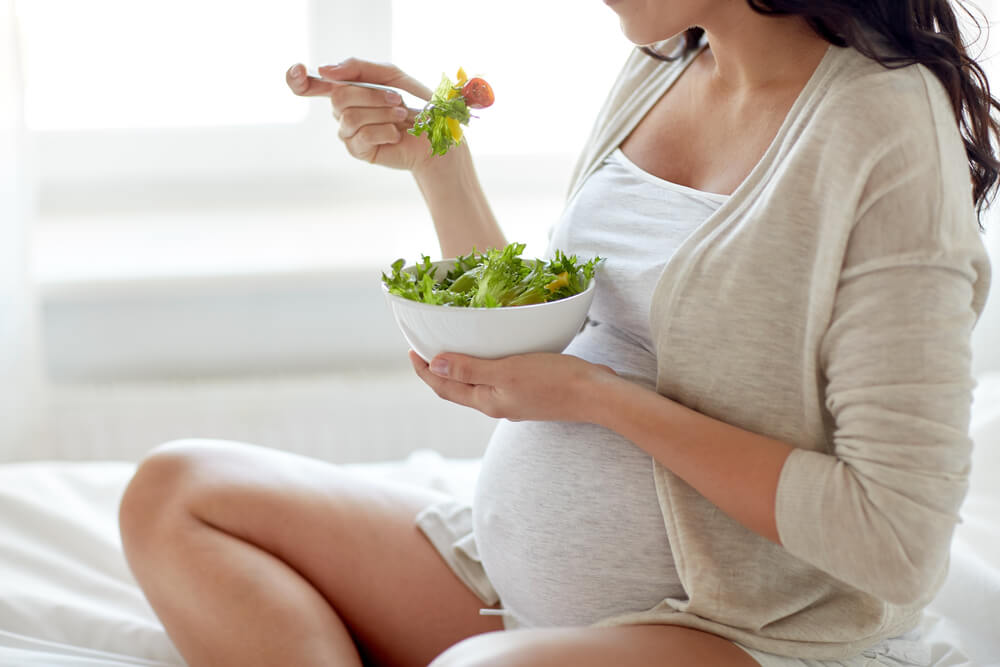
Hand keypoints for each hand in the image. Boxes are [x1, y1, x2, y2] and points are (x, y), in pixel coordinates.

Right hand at [285, 58, 438, 170]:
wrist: (435, 135)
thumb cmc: (415, 104)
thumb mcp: (391, 75)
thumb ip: (358, 68)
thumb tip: (324, 70)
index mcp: (348, 89)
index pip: (312, 85)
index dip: (297, 80)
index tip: (297, 70)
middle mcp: (343, 111)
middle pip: (338, 98)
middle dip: (372, 96)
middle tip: (397, 100)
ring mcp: (348, 132)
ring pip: (350, 117)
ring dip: (382, 114)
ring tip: (401, 117)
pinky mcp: (358, 151)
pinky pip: (361, 136)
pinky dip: (384, 131)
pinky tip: (395, 134)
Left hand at [409, 350, 617, 421]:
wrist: (595, 395)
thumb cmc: (553, 381)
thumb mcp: (507, 371)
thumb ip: (470, 370)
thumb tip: (434, 365)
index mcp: (487, 402)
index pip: (445, 388)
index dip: (425, 372)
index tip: (412, 351)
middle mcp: (497, 405)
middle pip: (457, 389)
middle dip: (438, 371)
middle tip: (426, 347)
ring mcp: (514, 402)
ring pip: (477, 385)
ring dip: (460, 369)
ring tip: (452, 349)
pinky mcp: (530, 394)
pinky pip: (497, 381)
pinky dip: (484, 367)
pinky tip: (491, 354)